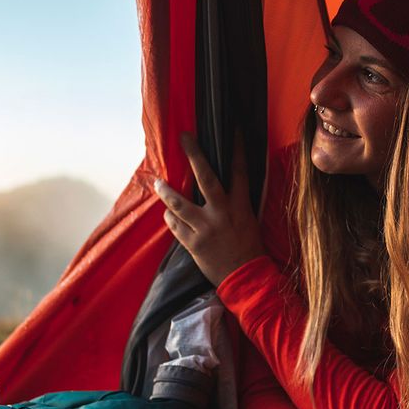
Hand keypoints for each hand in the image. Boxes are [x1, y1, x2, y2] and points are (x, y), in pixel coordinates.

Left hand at [153, 132, 264, 285]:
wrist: (246, 279)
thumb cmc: (249, 249)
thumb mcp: (249, 221)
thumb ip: (236, 203)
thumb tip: (224, 185)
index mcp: (240, 206)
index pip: (239, 172)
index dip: (236, 149)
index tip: (233, 129)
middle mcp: (222, 214)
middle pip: (206, 178)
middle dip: (195, 155)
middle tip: (184, 137)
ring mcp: (206, 228)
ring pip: (180, 204)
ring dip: (166, 191)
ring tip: (158, 182)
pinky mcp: (193, 243)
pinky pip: (175, 225)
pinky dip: (170, 218)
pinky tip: (169, 214)